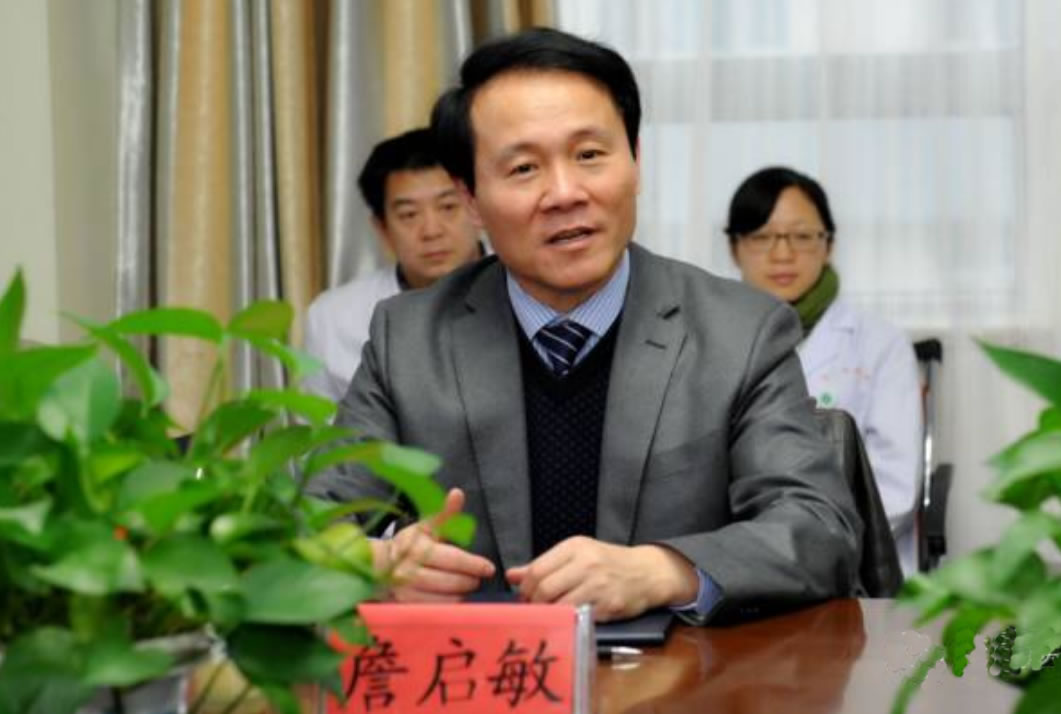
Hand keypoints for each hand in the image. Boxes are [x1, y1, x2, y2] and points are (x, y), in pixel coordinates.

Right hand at [372, 488, 495, 601]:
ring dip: (461, 594)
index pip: (453, 559)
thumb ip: (446, 513)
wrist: (376, 567)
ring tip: (466, 586)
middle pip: (451, 582)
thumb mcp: (426, 527)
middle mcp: (410, 570)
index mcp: (418, 548)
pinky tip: (453, 598)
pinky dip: (448, 605)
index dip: (474, 564)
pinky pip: (435, 610)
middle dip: (470, 580)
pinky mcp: (405, 607)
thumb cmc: (409, 545)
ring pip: (445, 599)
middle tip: (477, 578)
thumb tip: (458, 493)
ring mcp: (406, 591)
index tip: (489, 568)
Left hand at [505, 537, 698, 620]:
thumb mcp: (576, 555)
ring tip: (550, 614)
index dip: (525, 588)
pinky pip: (578, 617)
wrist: (647, 572)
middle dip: (533, 603)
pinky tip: (569, 618)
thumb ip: (544, 564)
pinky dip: (568, 620)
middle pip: (544, 588)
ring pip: (558, 605)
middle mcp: (586, 563)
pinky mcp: (609, 605)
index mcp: (575, 546)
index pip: (537, 569)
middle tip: (535, 609)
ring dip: (549, 614)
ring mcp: (598, 585)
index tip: (525, 597)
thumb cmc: (607, 563)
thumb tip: (511, 575)